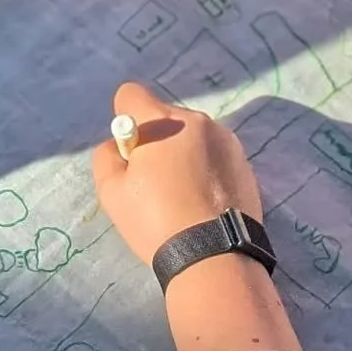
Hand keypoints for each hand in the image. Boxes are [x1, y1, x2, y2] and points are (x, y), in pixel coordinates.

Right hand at [91, 81, 261, 264]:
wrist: (214, 255)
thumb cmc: (156, 220)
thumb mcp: (112, 192)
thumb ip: (107, 157)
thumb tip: (119, 145)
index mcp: (163, 121)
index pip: (131, 95)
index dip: (123, 119)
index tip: (130, 152)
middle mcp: (197, 120)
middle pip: (164, 117)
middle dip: (155, 140)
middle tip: (154, 183)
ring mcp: (226, 139)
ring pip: (192, 136)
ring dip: (182, 153)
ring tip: (183, 197)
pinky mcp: (244, 161)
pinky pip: (214, 154)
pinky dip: (205, 169)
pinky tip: (204, 202)